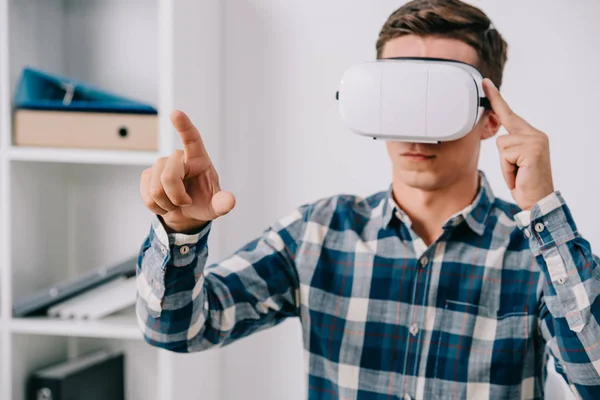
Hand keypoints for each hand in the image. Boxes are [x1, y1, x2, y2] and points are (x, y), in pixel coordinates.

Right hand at [140, 110, 235, 231]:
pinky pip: (148, 197)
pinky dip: (157, 207)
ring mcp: (160, 165)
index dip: (184, 126)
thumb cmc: (203, 202)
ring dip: (167, 204)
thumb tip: (230, 201)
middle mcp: (178, 158)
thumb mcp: (217, 205)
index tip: (176, 114)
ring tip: (176, 203)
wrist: (186, 211)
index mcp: (198, 159)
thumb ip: (223, 203)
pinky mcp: (148, 175)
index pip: (192, 139)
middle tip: (186, 202)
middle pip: (169, 177)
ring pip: (156, 189)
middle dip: (177, 197)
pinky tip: (165, 204)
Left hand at [482, 78, 553, 210]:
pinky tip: (520, 175)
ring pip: (501, 145)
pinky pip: (505, 155)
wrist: (538, 201)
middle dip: (502, 142)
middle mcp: (535, 135)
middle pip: (503, 130)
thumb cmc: (524, 183)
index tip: (486, 83)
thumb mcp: (513, 161)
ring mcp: (535, 141)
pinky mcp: (532, 150)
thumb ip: (508, 146)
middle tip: (510, 145)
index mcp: (531, 135)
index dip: (496, 99)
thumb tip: (498, 138)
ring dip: (504, 164)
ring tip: (517, 173)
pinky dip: (507, 169)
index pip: (509, 114)